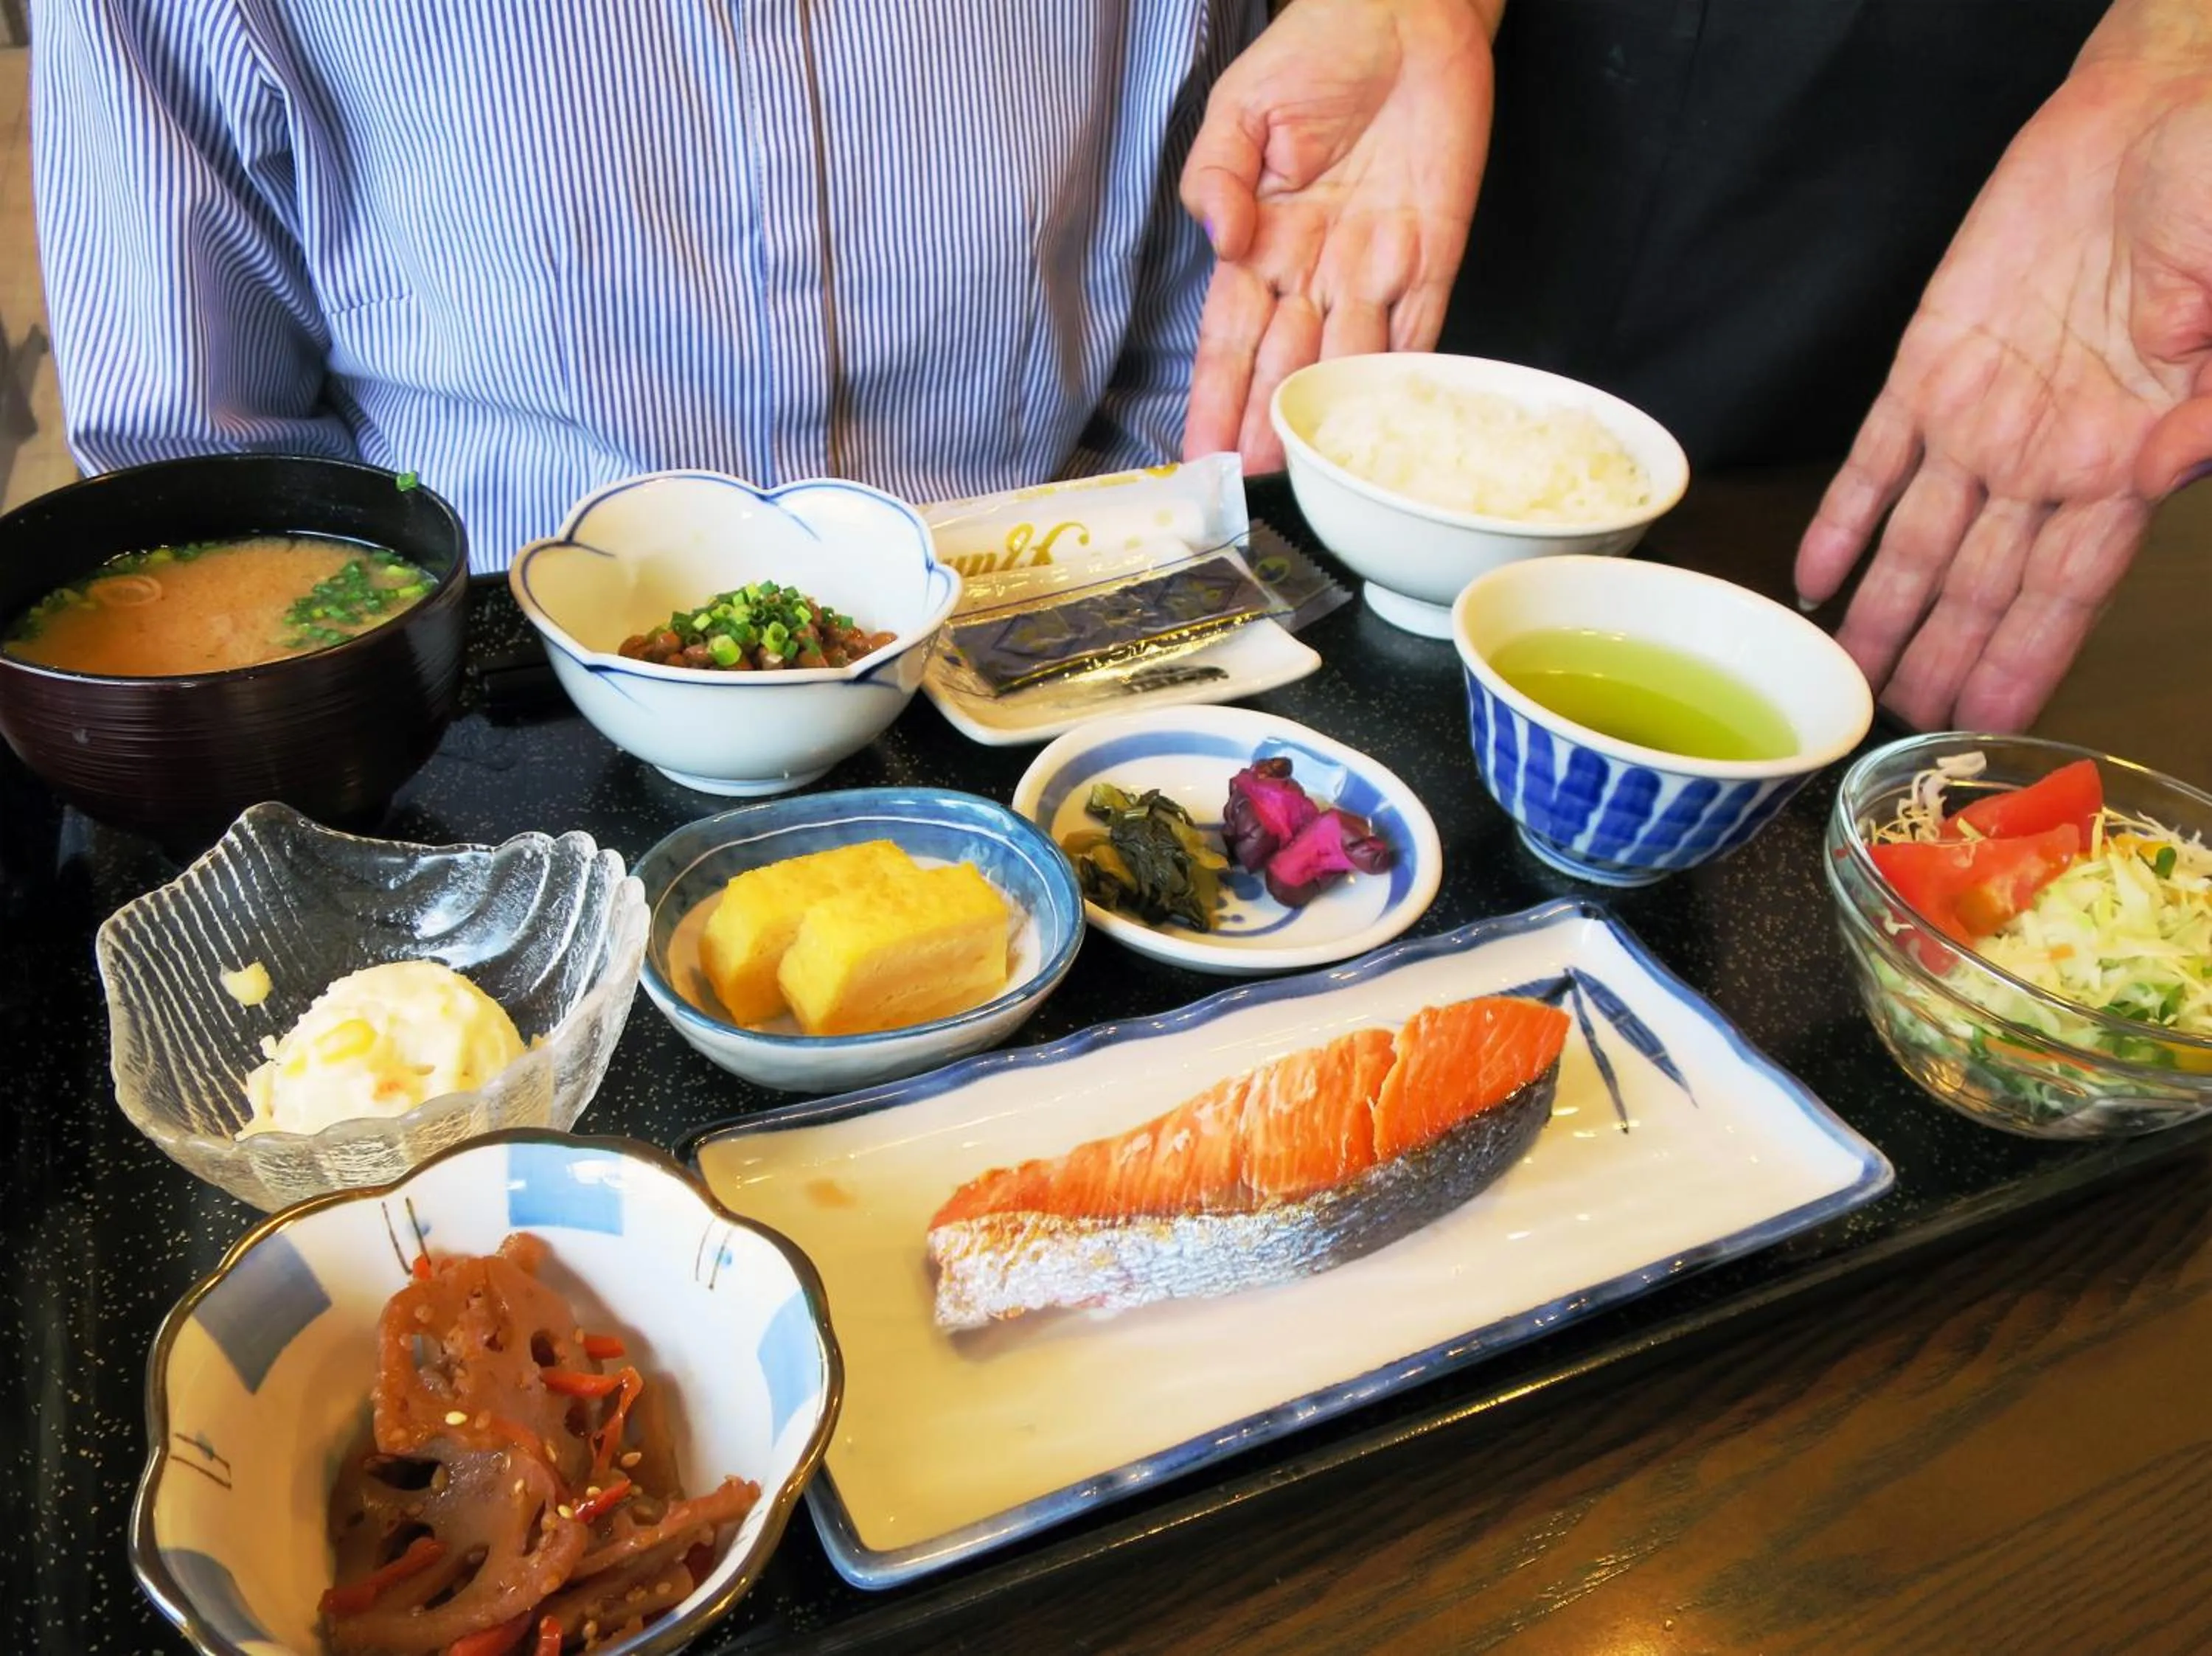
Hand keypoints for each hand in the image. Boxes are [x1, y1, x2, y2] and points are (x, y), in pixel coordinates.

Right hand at [1179, 0, 1499, 470]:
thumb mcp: (1241, 106)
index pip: (1229, 333)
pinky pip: (1418, 325)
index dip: (1214, 390)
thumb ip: (1216, 173)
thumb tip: (1216, 234)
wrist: (1406, 13)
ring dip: (1320, 415)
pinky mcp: (1434, 255)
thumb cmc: (1317, 49)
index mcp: (1260, 240)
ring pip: (1342, 359)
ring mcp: (1375, 266)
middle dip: (1261, 420)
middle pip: (1282, 361)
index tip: (1198, 443)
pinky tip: (1380, 423)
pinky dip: (1401, 374)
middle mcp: (1314, 267)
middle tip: (1243, 477)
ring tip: (1297, 468)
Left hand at [1795, 7, 2211, 731]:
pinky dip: (1842, 516)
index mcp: (2128, 458)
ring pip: (1921, 540)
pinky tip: (1812, 573)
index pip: (2069, 588)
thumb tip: (2180, 468)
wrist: (2155, 114)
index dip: (2028, 656)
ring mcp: (1984, 414)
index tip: (1996, 722)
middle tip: (1903, 725)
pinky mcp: (1931, 362)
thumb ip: (2208, 406)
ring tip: (1849, 674)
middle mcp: (2047, 456)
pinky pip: (1875, 456)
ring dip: (1885, 609)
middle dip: (1946, 657)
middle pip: (1983, 584)